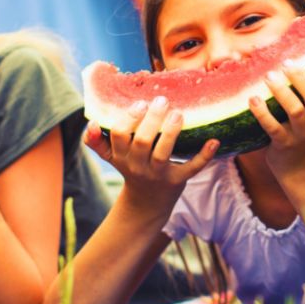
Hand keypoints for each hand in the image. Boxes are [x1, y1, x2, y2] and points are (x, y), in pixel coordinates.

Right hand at [83, 96, 218, 210]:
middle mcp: (138, 166)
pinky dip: (204, 156)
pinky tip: (214, 141)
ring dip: (171, 132)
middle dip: (151, 120)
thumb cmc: (131, 169)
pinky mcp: (177, 181)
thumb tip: (90, 122)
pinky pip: (191, 168)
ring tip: (179, 113)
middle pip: (142, 142)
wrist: (146, 203)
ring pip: (162, 153)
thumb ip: (97, 141)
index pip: (119, 135)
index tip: (140, 103)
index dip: (128, 119)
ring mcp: (158, 174)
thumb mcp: (112, 157)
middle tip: (162, 100)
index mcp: (122, 157)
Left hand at [250, 50, 304, 177]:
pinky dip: (262, 113)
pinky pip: (272, 127)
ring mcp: (301, 133)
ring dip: (281, 91)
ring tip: (268, 75)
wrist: (301, 167)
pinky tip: (253, 98)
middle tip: (286, 62)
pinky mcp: (283, 144)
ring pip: (294, 110)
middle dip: (300, 77)